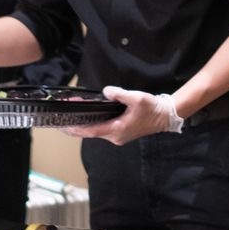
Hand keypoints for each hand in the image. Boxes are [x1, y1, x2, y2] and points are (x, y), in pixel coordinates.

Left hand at [55, 87, 182, 145]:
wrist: (166, 116)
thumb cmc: (152, 108)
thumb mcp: (136, 98)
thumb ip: (119, 94)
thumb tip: (105, 92)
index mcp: (117, 130)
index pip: (90, 131)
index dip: (75, 128)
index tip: (62, 125)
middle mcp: (115, 137)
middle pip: (91, 132)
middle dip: (76, 124)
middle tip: (63, 115)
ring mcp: (118, 136)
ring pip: (97, 130)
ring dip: (85, 123)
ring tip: (74, 111)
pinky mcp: (121, 132)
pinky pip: (103, 128)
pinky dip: (94, 122)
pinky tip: (89, 114)